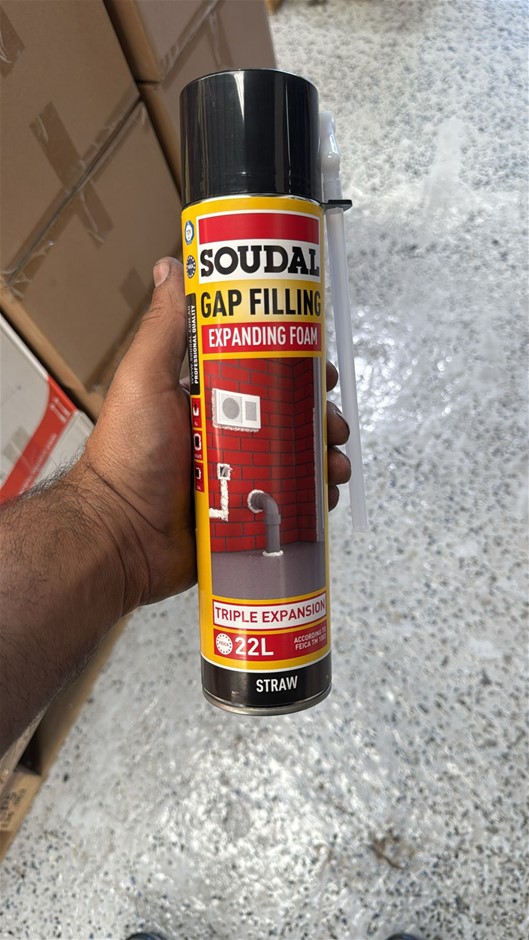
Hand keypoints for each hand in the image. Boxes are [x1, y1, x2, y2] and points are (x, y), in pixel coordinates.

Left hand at [78, 258, 350, 607]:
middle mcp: (227, 433)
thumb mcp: (144, 379)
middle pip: (291, 415)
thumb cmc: (127, 457)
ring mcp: (240, 474)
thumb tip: (172, 266)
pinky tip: (325, 493)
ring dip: (325, 455)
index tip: (319, 364)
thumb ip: (163, 327)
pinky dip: (315, 495)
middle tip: (331, 422)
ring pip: (298, 457)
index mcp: (207, 398)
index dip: (297, 366)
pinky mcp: (248, 513)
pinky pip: (293, 500)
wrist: (121, 537)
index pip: (264, 372)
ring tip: (334, 462)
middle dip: (320, 415)